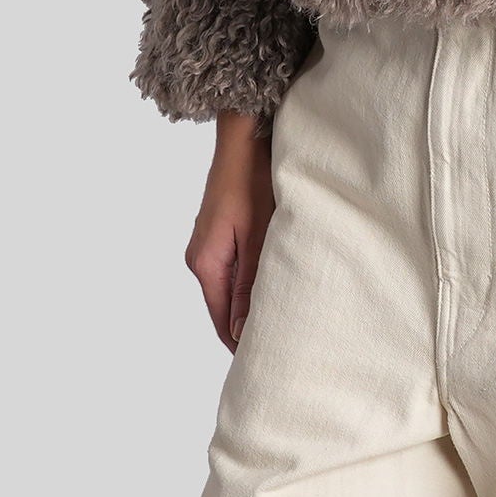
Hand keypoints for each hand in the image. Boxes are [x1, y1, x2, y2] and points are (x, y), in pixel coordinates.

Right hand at [183, 112, 275, 351]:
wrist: (247, 134)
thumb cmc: (254, 177)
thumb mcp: (258, 235)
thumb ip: (250, 284)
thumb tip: (242, 333)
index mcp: (206, 263)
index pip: (222, 323)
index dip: (245, 345)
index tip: (272, 362)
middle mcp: (203, 257)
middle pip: (226, 309)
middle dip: (254, 325)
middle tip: (290, 342)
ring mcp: (213, 244)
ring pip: (235, 288)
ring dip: (258, 300)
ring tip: (292, 314)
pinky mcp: (225, 232)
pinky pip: (239, 269)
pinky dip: (258, 279)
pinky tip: (283, 278)